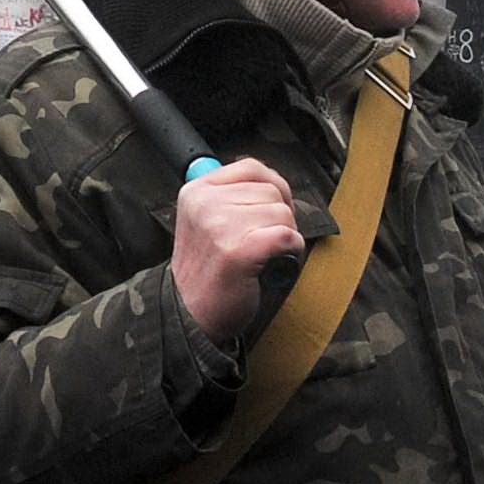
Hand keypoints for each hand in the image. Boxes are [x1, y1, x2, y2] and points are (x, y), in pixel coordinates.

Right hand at [172, 160, 305, 344]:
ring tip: (265, 254)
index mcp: (197, 191)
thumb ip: (232, 197)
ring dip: (285, 235)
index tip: (272, 210)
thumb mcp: (205, 222)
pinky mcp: (239, 251)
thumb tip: (274, 183)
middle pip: (272, 191)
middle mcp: (206, 204)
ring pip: (282, 213)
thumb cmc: (207, 271)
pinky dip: (291, 250)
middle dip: (281, 216)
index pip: (252, 168)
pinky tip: (276, 262)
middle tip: (267, 241)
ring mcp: (221, 226)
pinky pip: (287, 236)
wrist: (192, 314)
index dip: (274, 187)